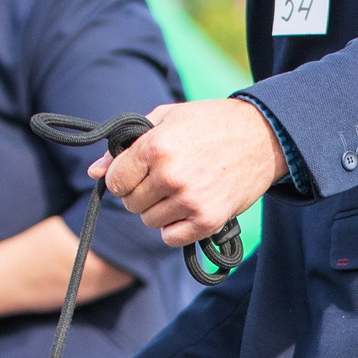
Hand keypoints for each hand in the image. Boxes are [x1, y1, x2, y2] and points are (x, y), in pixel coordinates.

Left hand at [96, 99, 287, 247]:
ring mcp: (190, 201)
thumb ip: (126, 145)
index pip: (115, 181)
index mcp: (156, 147)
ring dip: (159, 211)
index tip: (138, 172)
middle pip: (131, 204)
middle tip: (165, 179)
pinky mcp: (208, 220)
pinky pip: (171, 238)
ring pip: (150, 222)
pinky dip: (175, 228)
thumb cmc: (211, 123)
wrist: (263, 137)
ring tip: (180, 191)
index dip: (122, 178)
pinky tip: (187, 209)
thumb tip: (94, 171)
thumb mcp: (165, 119)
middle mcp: (170, 176)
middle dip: (142, 193)